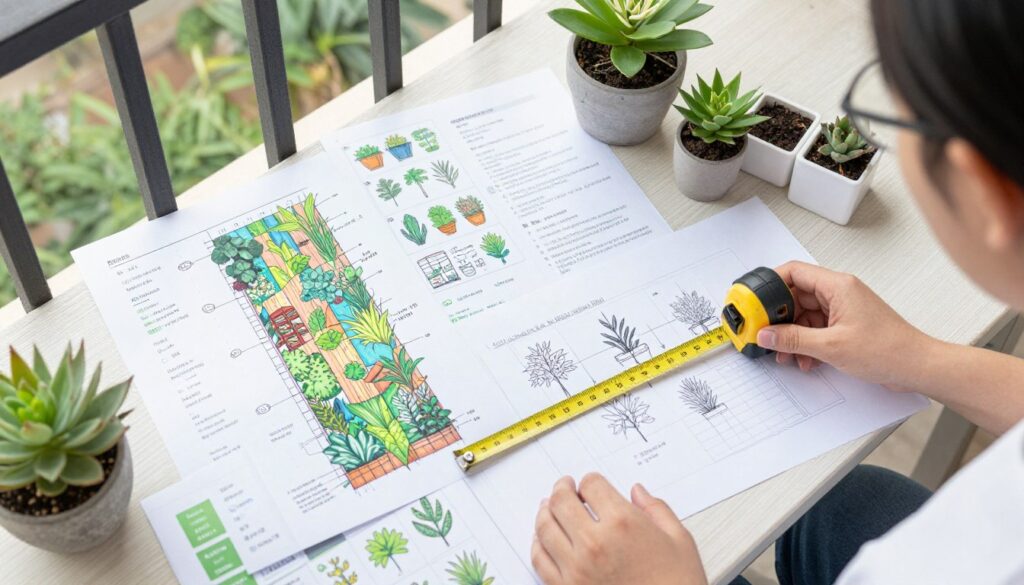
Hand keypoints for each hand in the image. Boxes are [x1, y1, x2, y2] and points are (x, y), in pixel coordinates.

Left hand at [532, 474, 706, 584]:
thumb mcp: (679, 540)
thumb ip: (655, 509)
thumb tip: (637, 492)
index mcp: (623, 523)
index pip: (591, 485)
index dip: (590, 481)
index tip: (590, 485)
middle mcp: (595, 543)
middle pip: (561, 501)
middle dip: (562, 489)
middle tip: (564, 487)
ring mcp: (576, 568)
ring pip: (545, 528)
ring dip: (545, 512)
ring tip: (549, 508)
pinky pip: (540, 560)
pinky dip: (537, 544)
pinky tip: (542, 539)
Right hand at [756, 261, 930, 390]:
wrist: (916, 366)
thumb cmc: (888, 349)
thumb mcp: (831, 346)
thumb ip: (793, 339)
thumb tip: (766, 333)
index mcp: (837, 286)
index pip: (794, 272)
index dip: (770, 284)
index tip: (754, 300)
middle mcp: (839, 293)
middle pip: (796, 296)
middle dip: (779, 317)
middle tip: (764, 332)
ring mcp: (843, 309)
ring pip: (804, 316)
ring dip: (792, 335)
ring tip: (785, 353)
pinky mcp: (846, 326)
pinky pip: (816, 329)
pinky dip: (806, 343)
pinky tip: (805, 359)